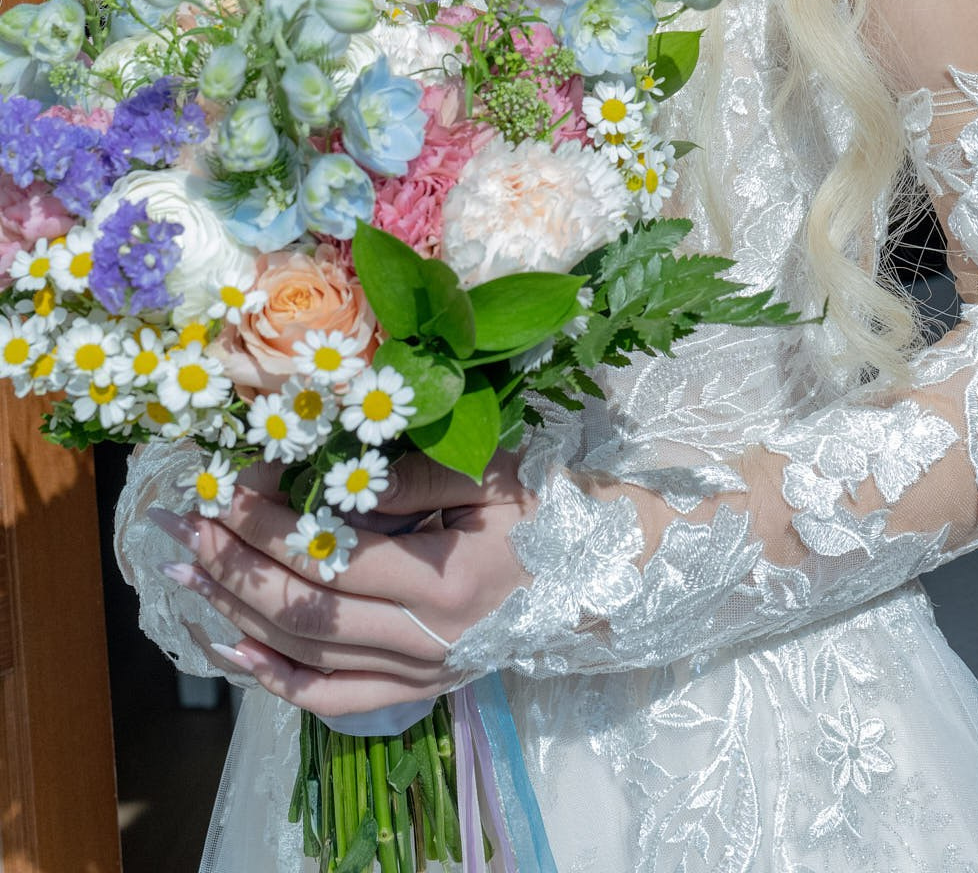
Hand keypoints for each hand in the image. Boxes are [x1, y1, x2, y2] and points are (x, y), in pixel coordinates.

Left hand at [150, 451, 533, 716]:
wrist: (603, 577)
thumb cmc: (546, 510)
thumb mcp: (485, 475)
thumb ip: (406, 476)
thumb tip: (323, 471)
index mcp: (444, 581)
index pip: (328, 555)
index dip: (266, 523)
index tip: (222, 488)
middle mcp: (426, 642)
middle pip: (304, 609)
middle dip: (233, 565)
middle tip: (182, 526)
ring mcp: (420, 675)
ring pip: (306, 655)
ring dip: (237, 614)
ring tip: (187, 574)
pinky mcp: (418, 693)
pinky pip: (332, 698)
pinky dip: (275, 679)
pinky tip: (232, 649)